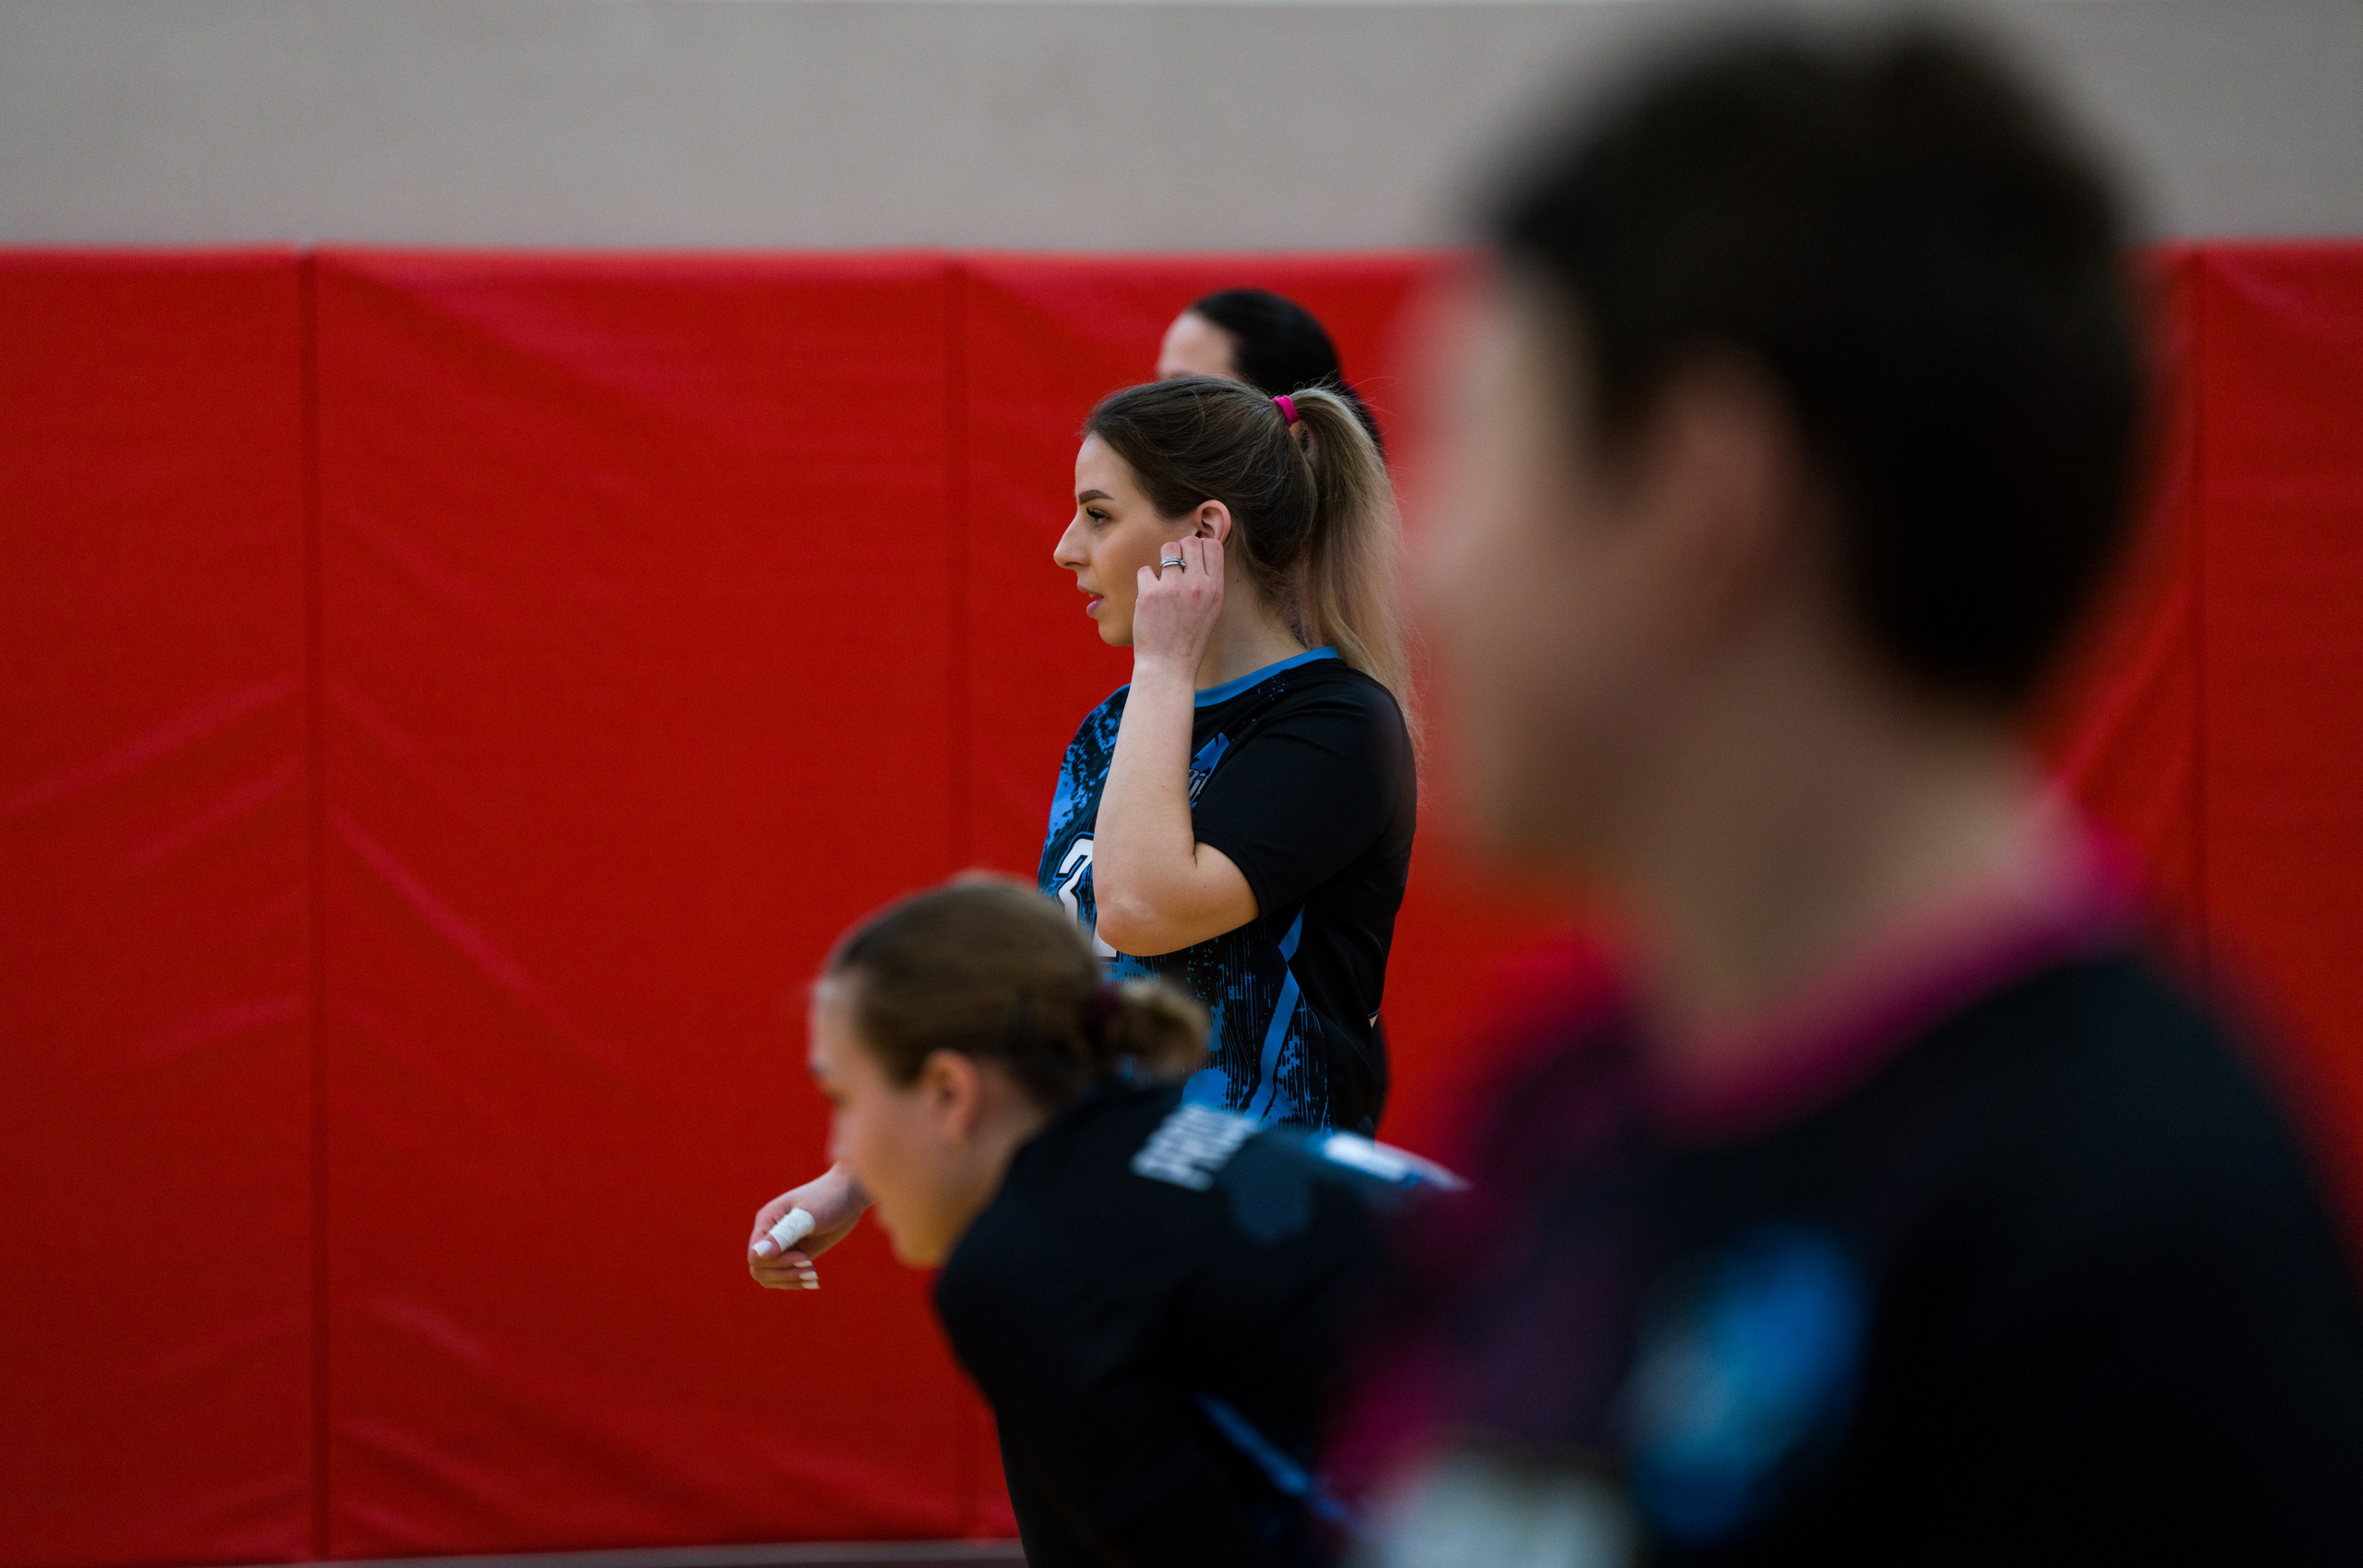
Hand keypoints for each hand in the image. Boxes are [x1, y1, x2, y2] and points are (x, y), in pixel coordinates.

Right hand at [747, 1164, 870, 1291]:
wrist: (848, 1195)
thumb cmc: (827, 1199)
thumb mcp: (807, 1217)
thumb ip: (783, 1236)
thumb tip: (757, 1254)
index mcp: (767, 1221)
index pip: (755, 1255)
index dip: (776, 1262)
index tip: (804, 1257)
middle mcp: (769, 1235)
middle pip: (759, 1269)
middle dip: (784, 1274)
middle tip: (811, 1268)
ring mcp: (782, 1246)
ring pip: (769, 1277)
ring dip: (790, 1280)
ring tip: (813, 1276)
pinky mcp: (795, 1254)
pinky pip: (785, 1276)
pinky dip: (797, 1282)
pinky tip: (815, 1282)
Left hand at [1131, 534, 1223, 678]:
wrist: (1168, 665)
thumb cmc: (1189, 639)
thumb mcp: (1211, 610)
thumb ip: (1208, 582)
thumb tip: (1197, 553)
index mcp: (1215, 589)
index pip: (1212, 545)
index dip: (1200, 547)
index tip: (1192, 559)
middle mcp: (1197, 585)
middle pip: (1189, 541)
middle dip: (1180, 550)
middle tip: (1174, 570)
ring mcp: (1173, 588)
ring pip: (1167, 549)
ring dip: (1162, 561)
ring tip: (1162, 581)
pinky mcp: (1150, 593)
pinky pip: (1145, 570)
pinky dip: (1145, 582)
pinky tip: (1150, 598)